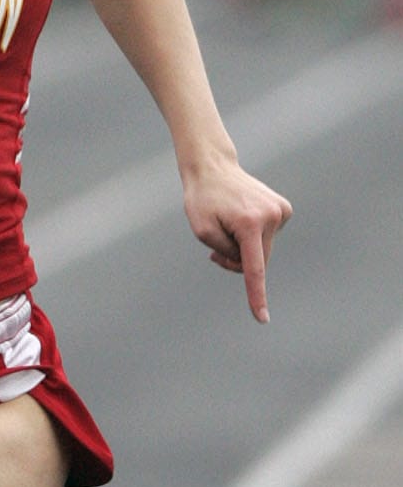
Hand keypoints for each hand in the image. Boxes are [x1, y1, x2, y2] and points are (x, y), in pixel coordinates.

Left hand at [183, 160, 292, 323]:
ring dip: (244, 248)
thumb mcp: (202, 231)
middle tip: (214, 253)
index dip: (256, 296)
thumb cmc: (202, 200)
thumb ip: (224, 252)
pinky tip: (243, 217)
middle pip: (256, 262)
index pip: (254, 269)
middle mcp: (271, 217)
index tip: (262, 318)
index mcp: (249, 224)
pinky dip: (254, 236)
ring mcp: (281, 212)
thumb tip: (249, 261)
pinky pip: (266, 238)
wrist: (214, 168)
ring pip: (262, 251)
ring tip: (229, 225)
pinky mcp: (284, 210)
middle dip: (236, 262)